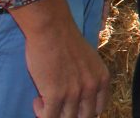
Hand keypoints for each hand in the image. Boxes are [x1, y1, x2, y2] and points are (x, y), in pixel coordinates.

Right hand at [10, 0, 109, 117]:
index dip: (84, 111)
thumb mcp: (89, 60)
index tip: (72, 106)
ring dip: (53, 113)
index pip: (98, 109)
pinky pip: (49, 117)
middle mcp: (92, 87)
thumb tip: (82, 95)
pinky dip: (41, 113)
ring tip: (45, 100)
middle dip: (69, 114)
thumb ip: (89, 77)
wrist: (52, 29)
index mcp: (102, 78)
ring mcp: (74, 92)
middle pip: (83, 117)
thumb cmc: (66, 41)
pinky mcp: (56, 94)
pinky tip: (38, 100)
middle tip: (57, 105)